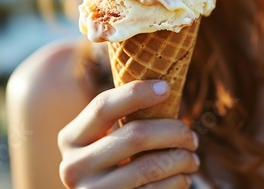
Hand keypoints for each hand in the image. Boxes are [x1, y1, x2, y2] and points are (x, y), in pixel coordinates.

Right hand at [58, 80, 199, 188]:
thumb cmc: (113, 163)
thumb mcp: (106, 139)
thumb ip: (121, 116)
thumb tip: (163, 84)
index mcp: (71, 138)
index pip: (103, 106)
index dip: (136, 93)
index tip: (166, 88)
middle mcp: (73, 166)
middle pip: (134, 135)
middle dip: (174, 131)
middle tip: (192, 136)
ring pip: (150, 165)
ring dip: (182, 158)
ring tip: (192, 158)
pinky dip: (178, 181)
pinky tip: (182, 177)